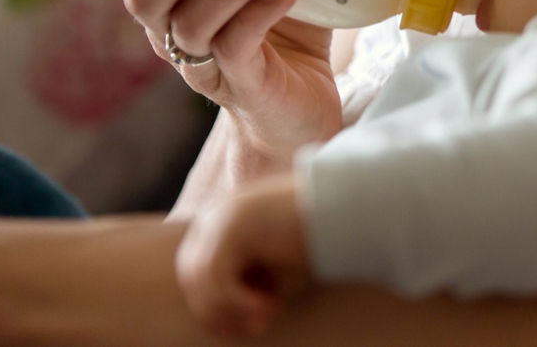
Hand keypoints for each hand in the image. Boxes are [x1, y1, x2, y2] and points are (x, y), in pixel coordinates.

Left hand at [175, 173, 310, 337]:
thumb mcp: (277, 266)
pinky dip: (237, 300)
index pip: (198, 268)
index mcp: (221, 219)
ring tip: (262, 321)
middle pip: (191, 275)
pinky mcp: (231, 225)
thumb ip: (250, 284)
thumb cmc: (316, 238)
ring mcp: (219, 217)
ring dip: (228, 309)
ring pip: (199, 279)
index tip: (244, 326)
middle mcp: (214, 214)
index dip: (216, 303)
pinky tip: (268, 307)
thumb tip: (236, 321)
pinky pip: (216, 275)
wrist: (344, 207)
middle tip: (253, 329)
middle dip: (217, 310)